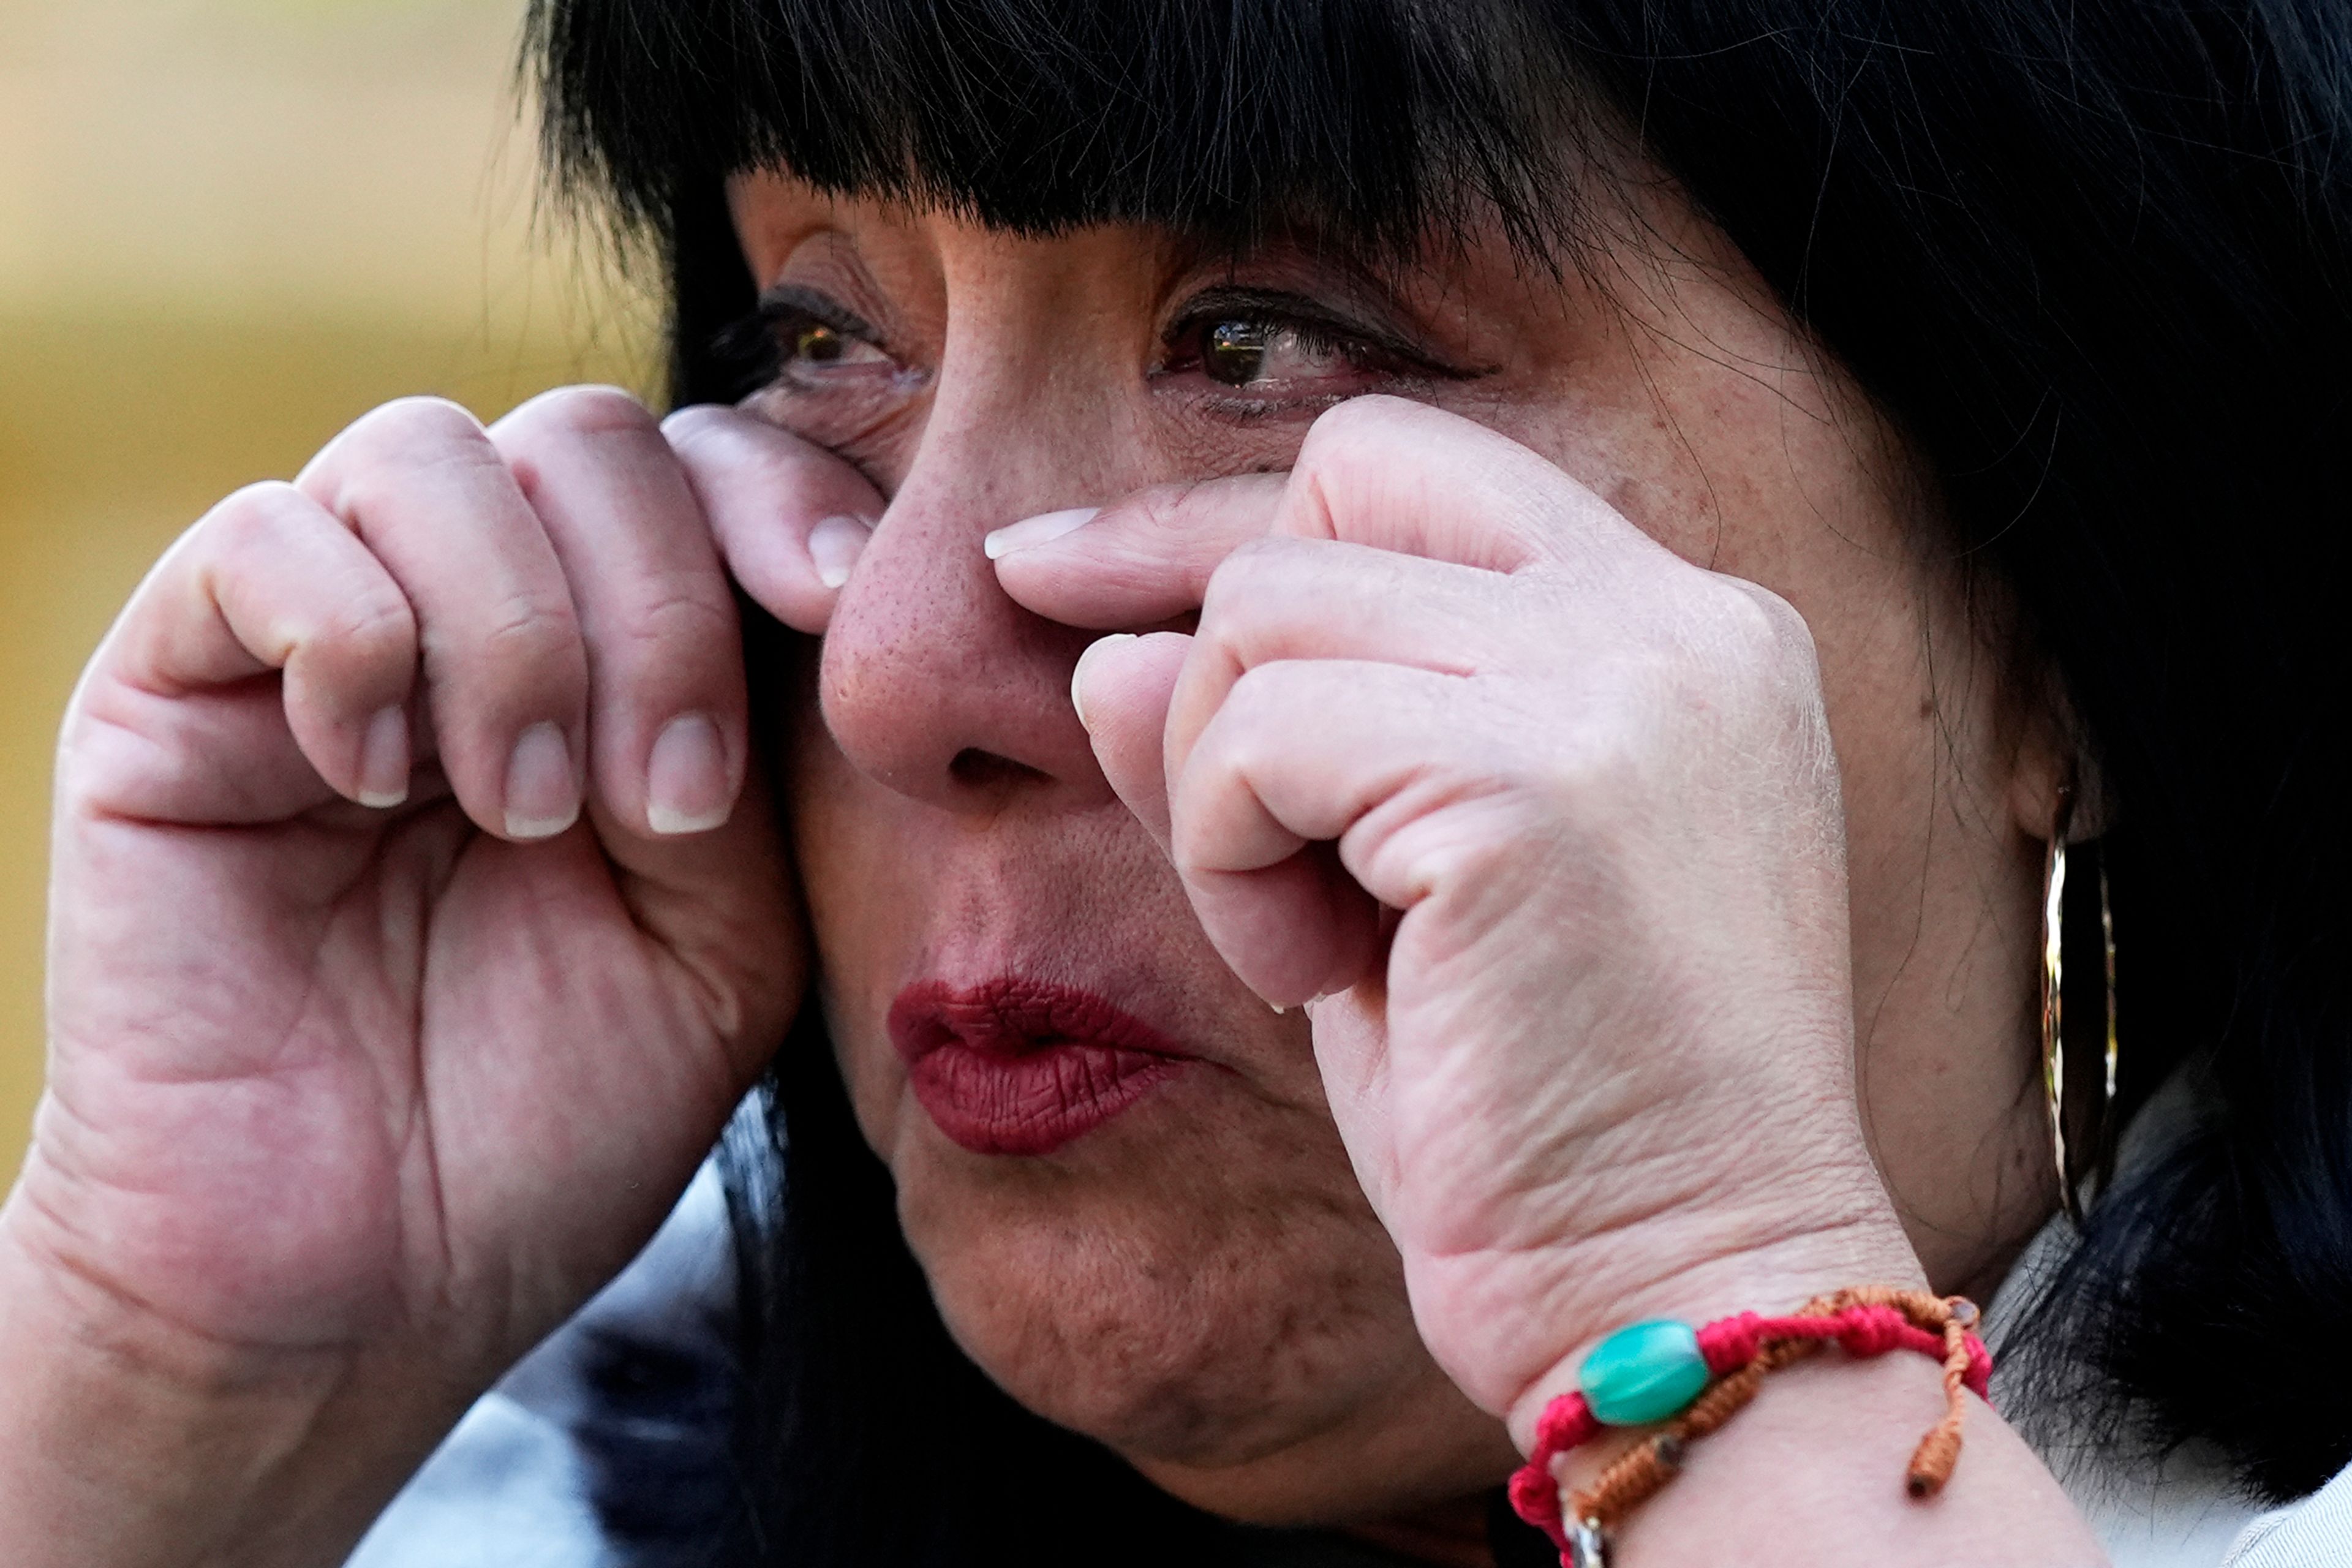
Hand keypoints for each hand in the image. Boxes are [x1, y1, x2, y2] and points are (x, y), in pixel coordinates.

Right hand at [3, 391, 875, 1561]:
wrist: (354, 1284)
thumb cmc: (551, 1120)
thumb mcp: (726, 941)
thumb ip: (754, 756)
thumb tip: (783, 587)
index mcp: (627, 660)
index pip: (712, 470)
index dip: (785, 500)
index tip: (841, 604)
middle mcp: (479, 614)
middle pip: (590, 438)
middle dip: (660, 603)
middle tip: (662, 801)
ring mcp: (323, 634)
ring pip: (429, 453)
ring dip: (515, 632)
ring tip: (520, 812)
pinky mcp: (174, 685)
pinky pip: (261, 538)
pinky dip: (352, 638)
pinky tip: (379, 782)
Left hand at [992, 397, 1921, 1447]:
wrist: (1689, 1299)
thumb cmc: (1545, 1124)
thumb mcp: (1385, 895)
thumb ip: (1267, 743)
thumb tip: (1100, 643)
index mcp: (1683, 636)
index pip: (1412, 469)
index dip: (1229, 517)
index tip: (1062, 582)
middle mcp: (1678, 624)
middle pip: (1335, 478)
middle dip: (1195, 610)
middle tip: (1169, 778)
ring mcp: (1622, 688)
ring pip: (1264, 604)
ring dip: (1220, 783)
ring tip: (1306, 947)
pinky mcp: (1534, 783)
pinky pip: (1257, 733)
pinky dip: (1227, 858)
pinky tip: (1311, 980)